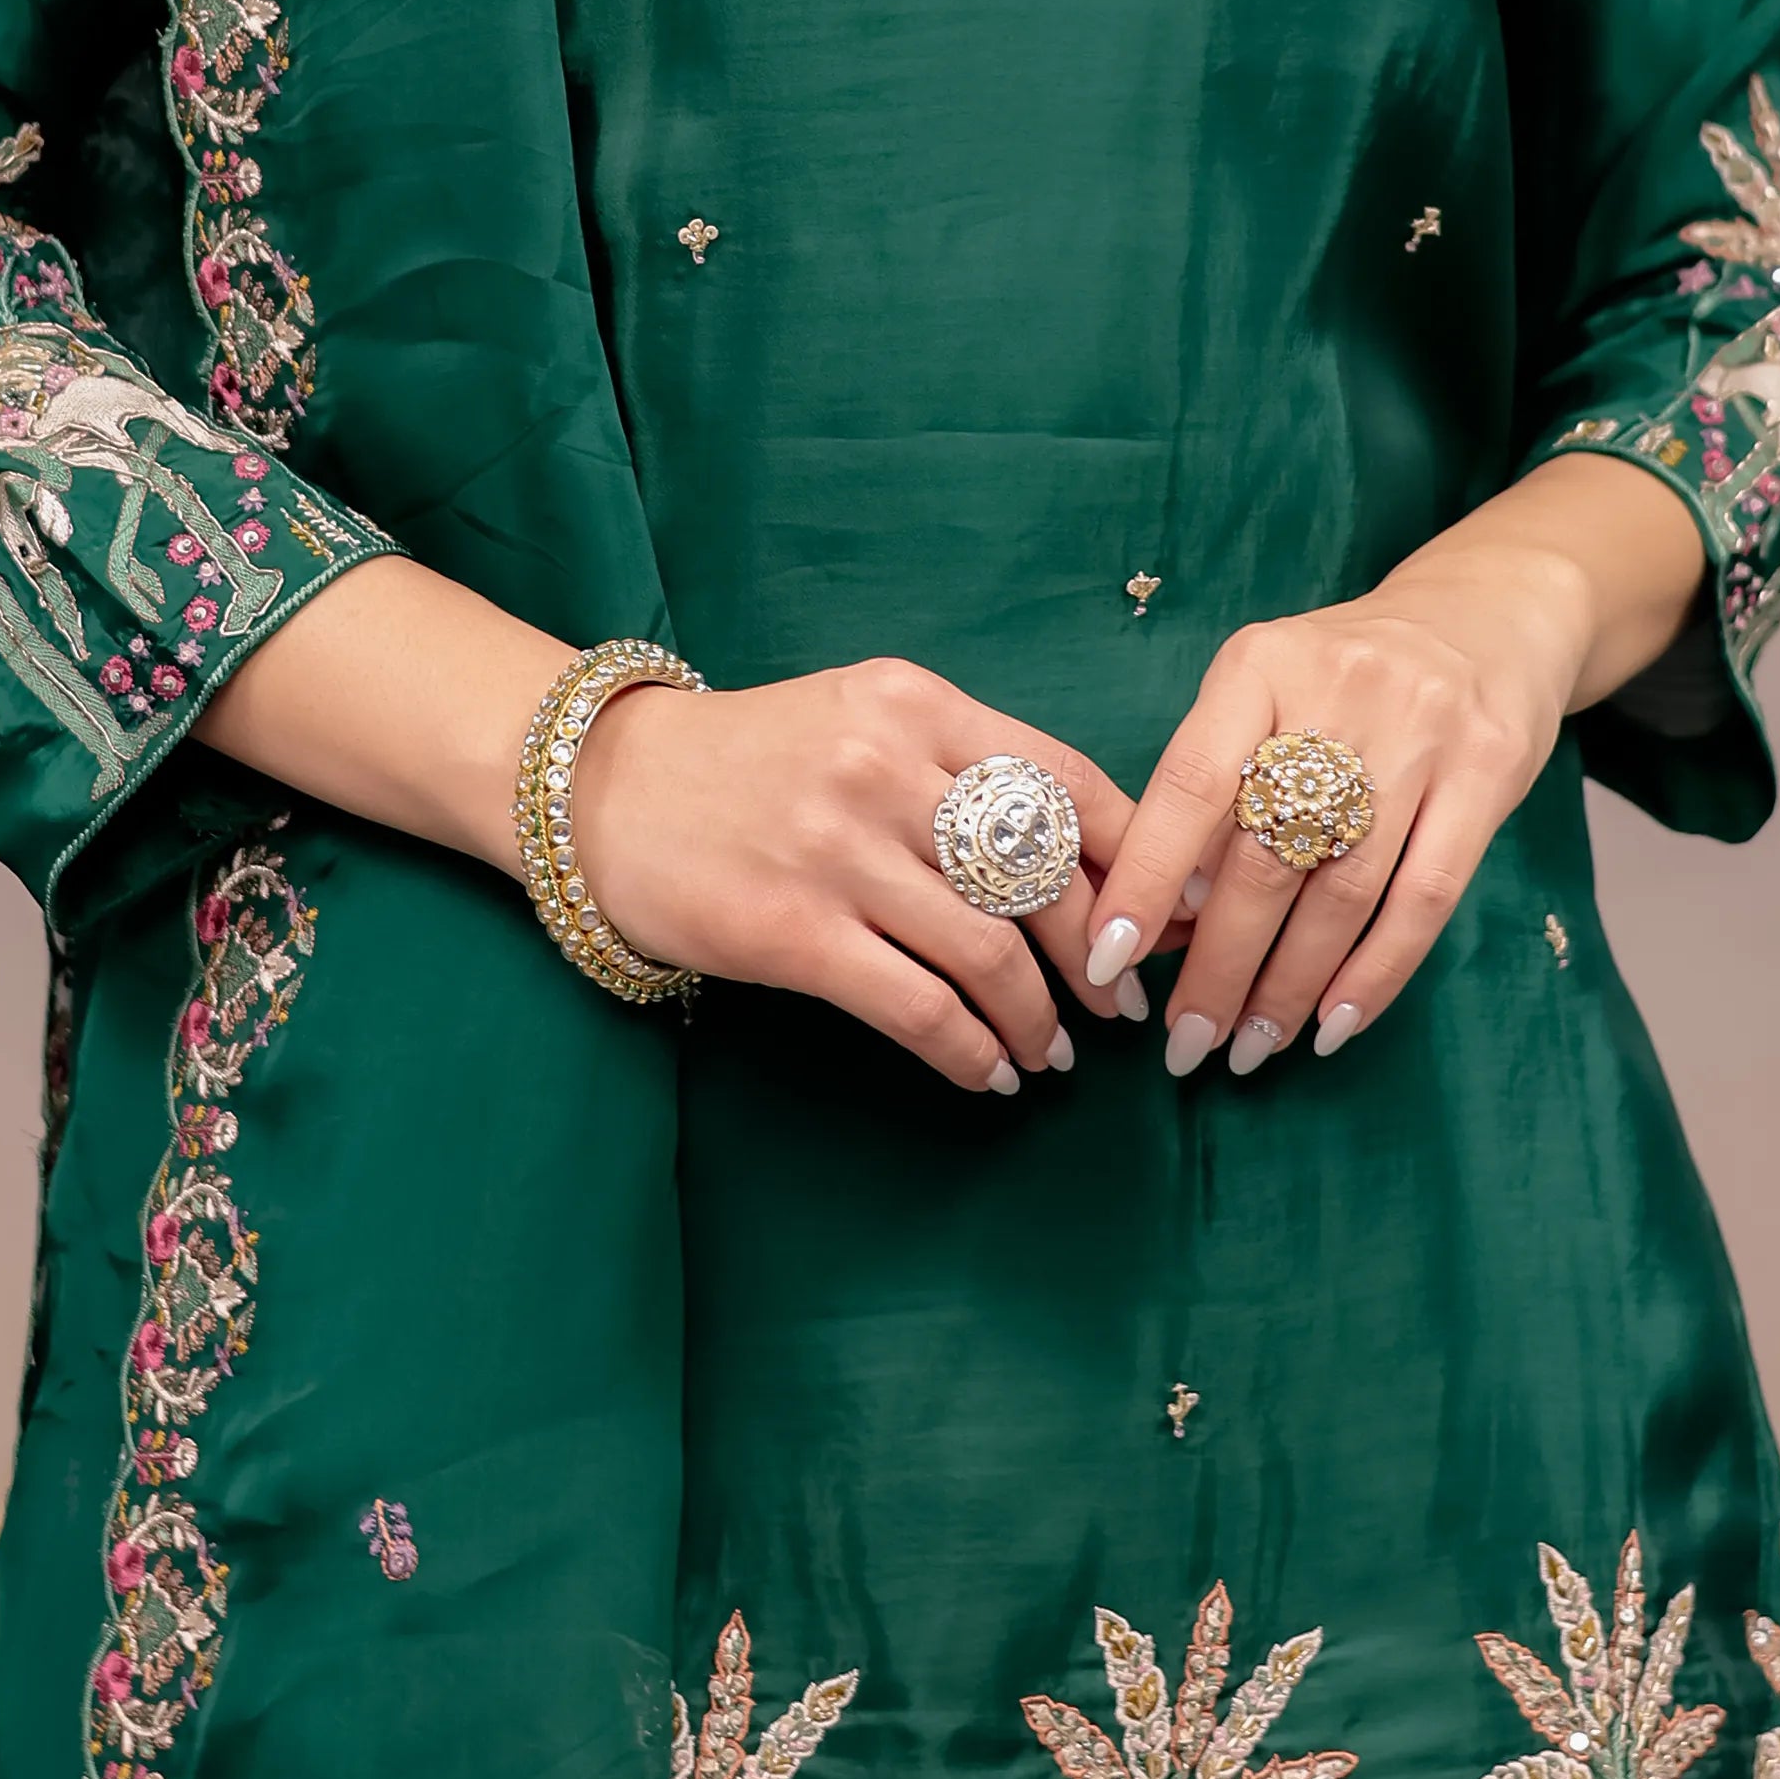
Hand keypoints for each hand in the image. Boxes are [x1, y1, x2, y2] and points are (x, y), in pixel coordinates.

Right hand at [568, 659, 1137, 1099]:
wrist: (607, 790)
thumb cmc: (756, 761)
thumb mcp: (865, 723)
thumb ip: (965, 770)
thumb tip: (1094, 857)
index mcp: (916, 705)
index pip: (1067, 780)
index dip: (1138, 858)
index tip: (1171, 917)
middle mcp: (885, 768)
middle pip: (1043, 874)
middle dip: (1101, 952)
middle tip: (1122, 1001)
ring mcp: (837, 851)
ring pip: (987, 953)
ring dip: (1038, 1019)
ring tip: (1052, 1052)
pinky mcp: (792, 932)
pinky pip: (917, 1007)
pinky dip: (969, 1051)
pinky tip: (987, 1073)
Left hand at [1084, 559, 1595, 1076]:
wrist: (1487, 615)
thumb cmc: (1345, 675)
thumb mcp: (1268, 690)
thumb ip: (1219, 780)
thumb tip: (1171, 911)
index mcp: (1261, 666)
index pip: (1190, 784)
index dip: (1146, 878)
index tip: (1108, 960)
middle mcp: (1339, 693)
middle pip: (1265, 855)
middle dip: (1218, 965)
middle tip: (1186, 1043)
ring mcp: (1421, 734)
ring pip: (1341, 890)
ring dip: (1289, 985)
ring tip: (1249, 1046)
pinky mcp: (1488, 775)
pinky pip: (1424, 899)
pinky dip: (1375, 973)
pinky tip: (1334, 1024)